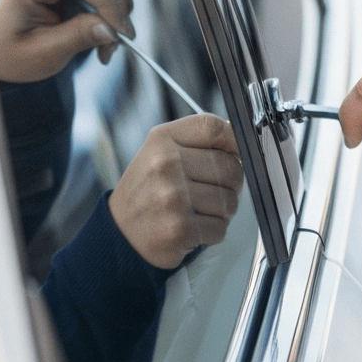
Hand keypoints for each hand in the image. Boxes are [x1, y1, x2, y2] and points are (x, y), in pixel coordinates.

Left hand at [0, 0, 133, 83]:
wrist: (1, 49)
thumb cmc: (13, 52)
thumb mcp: (42, 53)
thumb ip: (77, 38)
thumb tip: (112, 31)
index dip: (110, 2)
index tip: (122, 34)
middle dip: (116, 10)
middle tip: (113, 47)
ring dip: (117, 11)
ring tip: (105, 44)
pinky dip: (113, 8)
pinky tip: (102, 30)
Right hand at [108, 113, 243, 268]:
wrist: (119, 234)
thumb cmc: (148, 191)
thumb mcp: (161, 152)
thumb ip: (198, 140)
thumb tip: (242, 139)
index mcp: (162, 140)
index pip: (215, 128)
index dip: (234, 141)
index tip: (234, 153)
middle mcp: (165, 165)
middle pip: (231, 167)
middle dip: (230, 183)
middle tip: (209, 190)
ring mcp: (172, 197)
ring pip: (230, 200)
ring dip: (221, 210)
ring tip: (197, 210)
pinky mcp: (179, 228)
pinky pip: (220, 227)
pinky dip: (212, 231)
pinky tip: (192, 227)